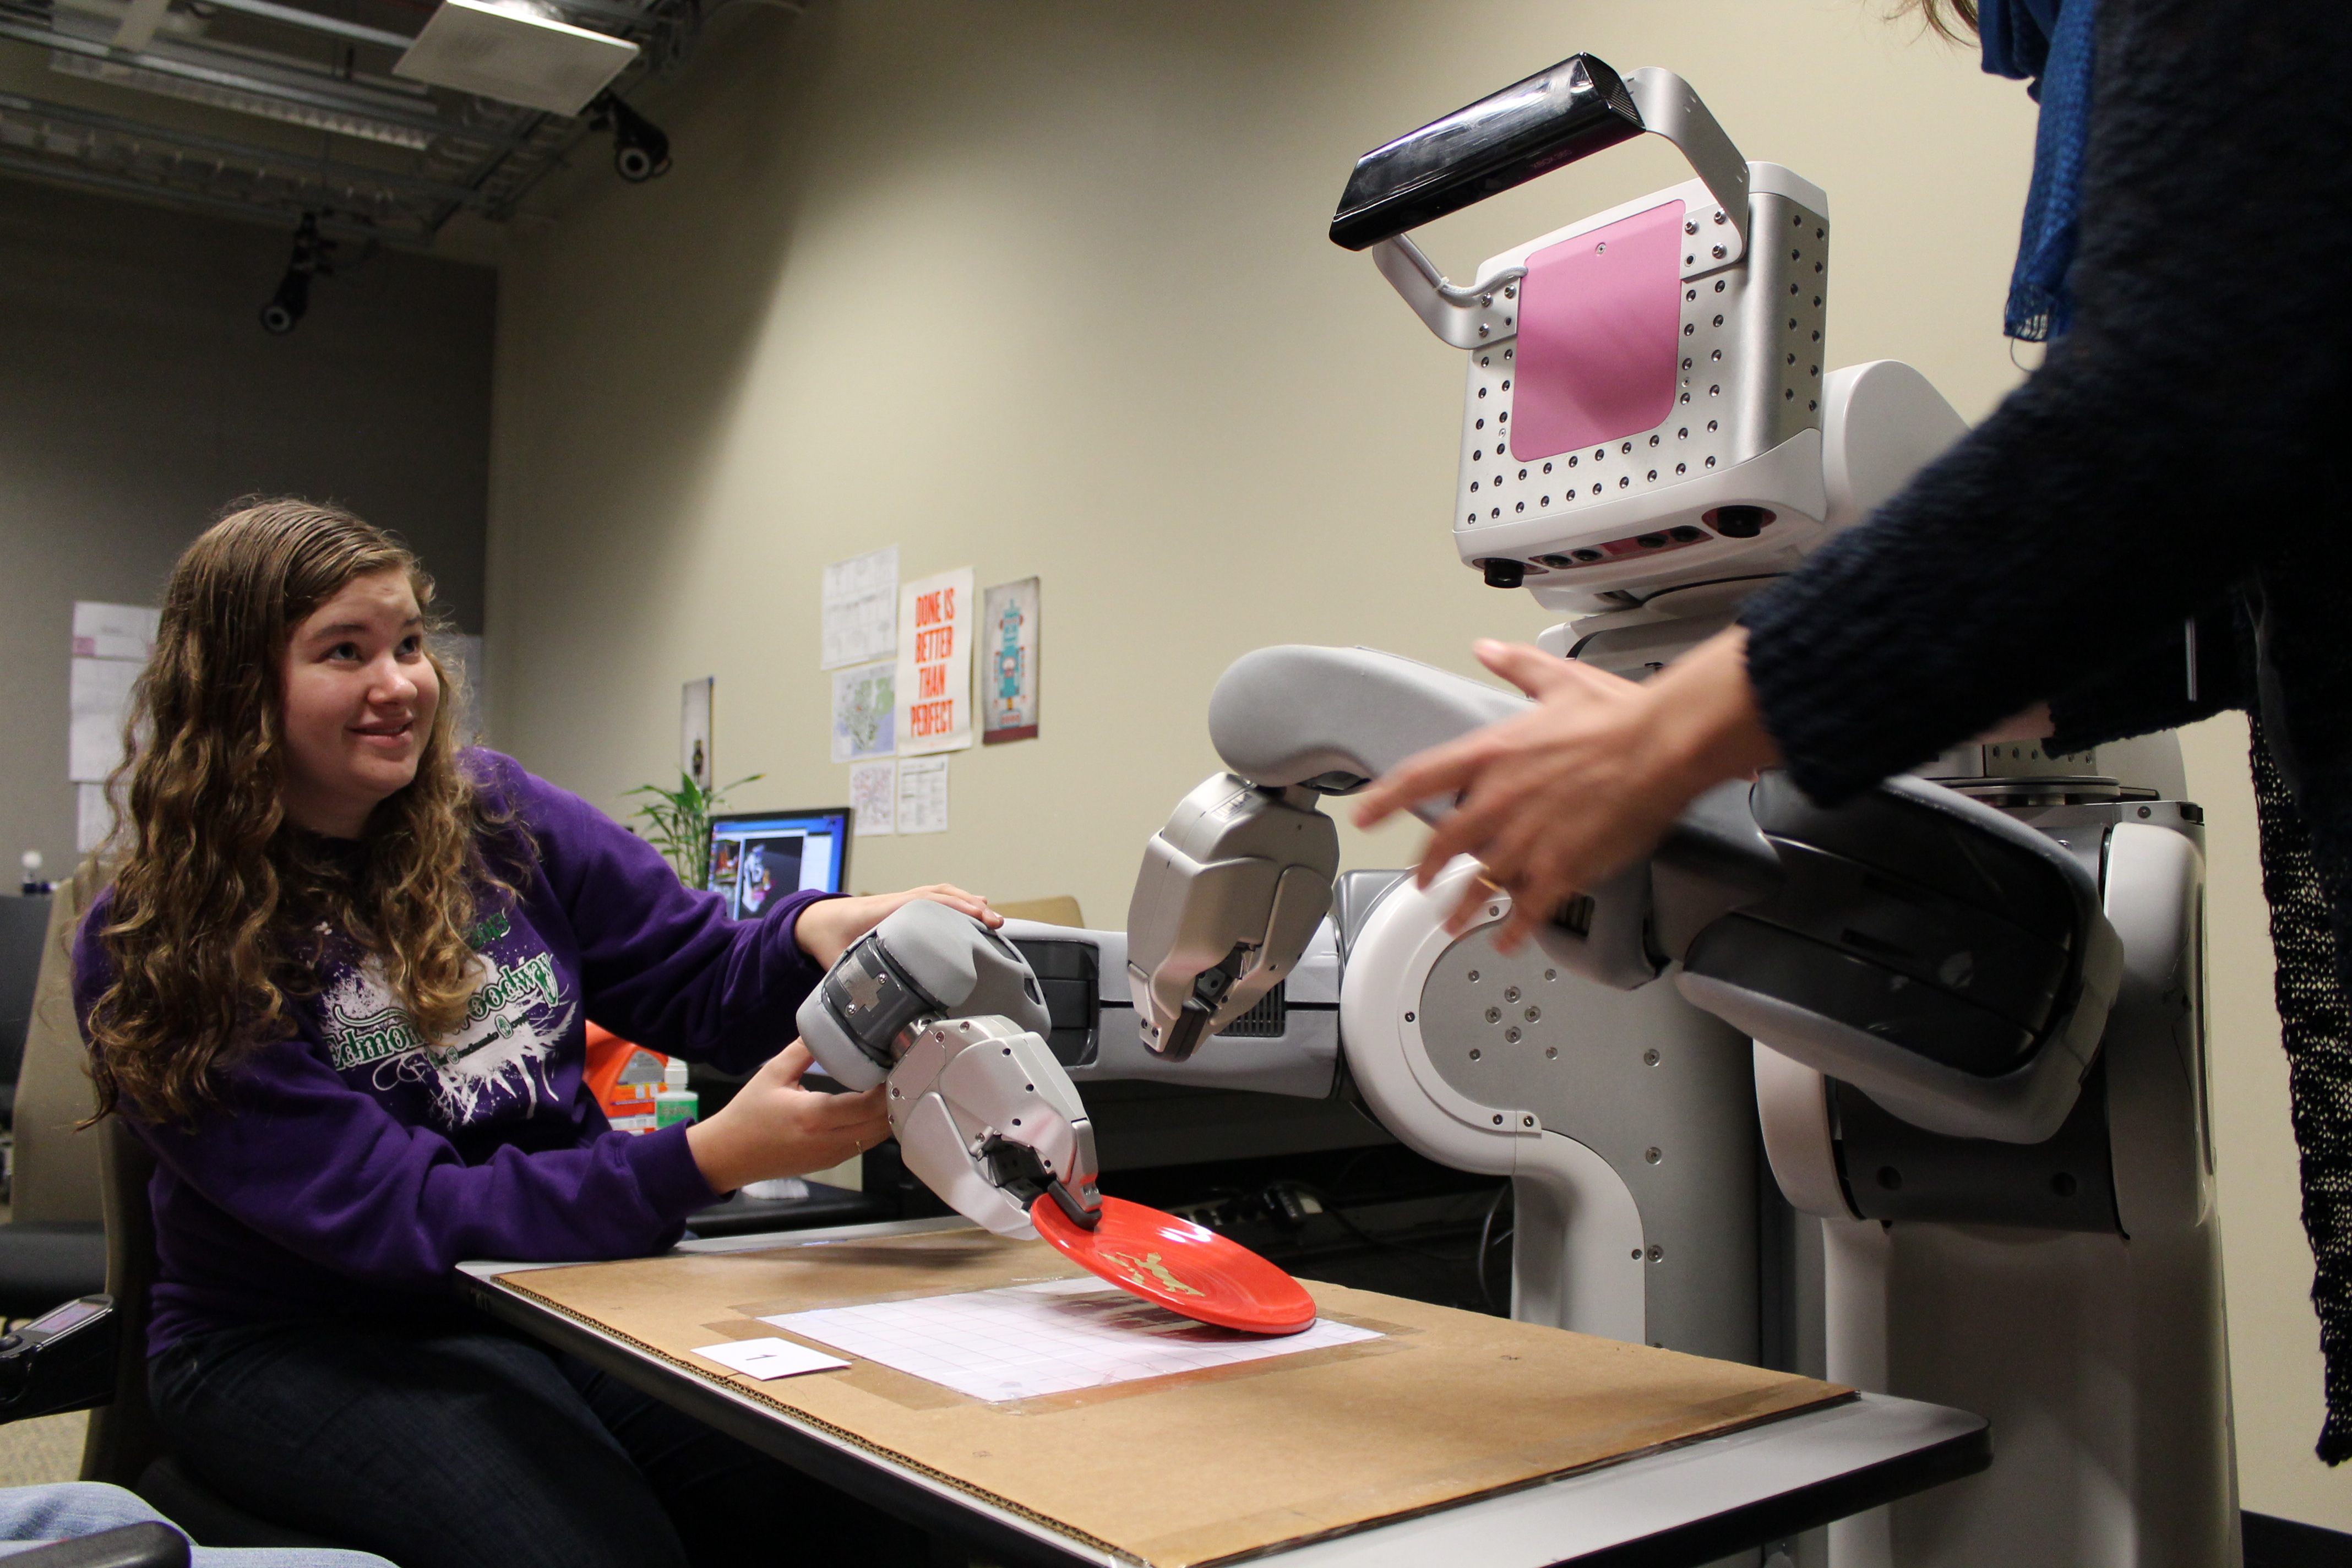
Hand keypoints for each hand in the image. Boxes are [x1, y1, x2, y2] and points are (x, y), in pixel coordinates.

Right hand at [684, 1041, 889, 1193]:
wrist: (728, 1156)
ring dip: (888, 1114)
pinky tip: (873, 1106)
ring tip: (889, 1086)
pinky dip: (875, 1126)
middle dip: (895, 1098)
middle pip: (882, 1123)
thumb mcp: (773, 1074)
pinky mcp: (831, 1162)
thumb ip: (804, 1048)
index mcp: (814, 1117)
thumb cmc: (748, 1115)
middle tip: (900, 1072)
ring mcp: (833, 1156)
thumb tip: (828, 1025)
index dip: (889, 1086)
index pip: (869, 1106)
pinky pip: (865, 1144)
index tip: (896, 1064)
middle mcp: (829, 1141)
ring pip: (878, 1137)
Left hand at [792, 883, 999, 968]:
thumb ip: (852, 984)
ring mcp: (901, 901)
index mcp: (882, 912)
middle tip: (996, 922)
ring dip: (967, 902)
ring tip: (992, 917)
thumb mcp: (836, 962)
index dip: (954, 909)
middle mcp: (896, 902)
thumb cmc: (826, 936)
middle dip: (971, 906)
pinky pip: (935, 898)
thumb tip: (869, 1011)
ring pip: (941, 893)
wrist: (814, 919)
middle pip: (941, 895)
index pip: (925, 903)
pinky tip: (973, 910)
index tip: (978, 917)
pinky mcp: (904, 906)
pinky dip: (957, 902)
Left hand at [1350, 628, 1779, 951]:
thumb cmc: (1619, 714)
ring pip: (1480, 884)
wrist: (1662, 746)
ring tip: (1456, 922)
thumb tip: (1488, 650)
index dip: (1385, 799)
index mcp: (1493, 755)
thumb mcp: (1558, 679)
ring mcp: (1526, 840)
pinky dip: (1515, 928)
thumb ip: (1516, 666)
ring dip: (1464, 907)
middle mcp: (1499, 801)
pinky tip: (1510, 940)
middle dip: (1429, 868)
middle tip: (1422, 883)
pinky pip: (1527, 908)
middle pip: (1444, 844)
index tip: (1364, 815)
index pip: (1420, 779)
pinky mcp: (1560, 869)